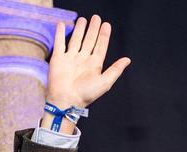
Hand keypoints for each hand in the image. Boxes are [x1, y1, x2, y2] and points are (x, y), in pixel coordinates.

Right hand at [42, 15, 130, 130]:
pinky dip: (60, 34)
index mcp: (94, 65)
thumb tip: (128, 60)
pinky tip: (62, 25)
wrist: (66, 100)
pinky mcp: (58, 59)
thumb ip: (115, 70)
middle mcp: (83, 60)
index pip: (100, 46)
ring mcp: (70, 59)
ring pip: (76, 40)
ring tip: (83, 19)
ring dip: (79, 30)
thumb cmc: (86, 94)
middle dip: (93, 29)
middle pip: (89, 40)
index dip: (104, 35)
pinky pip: (60, 43)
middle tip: (96, 17)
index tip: (106, 25)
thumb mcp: (105, 82)